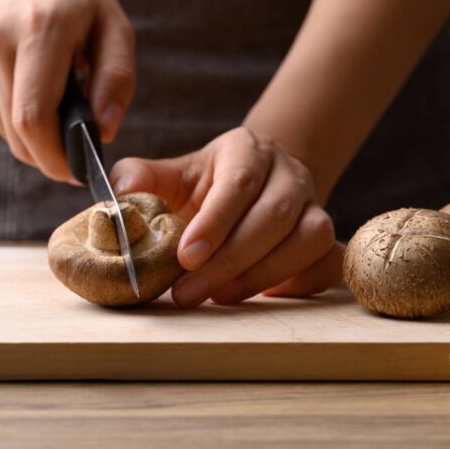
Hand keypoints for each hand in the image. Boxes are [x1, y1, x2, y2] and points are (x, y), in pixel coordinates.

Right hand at [0, 0, 135, 180]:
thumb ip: (117, 78)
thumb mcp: (112, 25)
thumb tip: (104, 131)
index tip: (78, 171)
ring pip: (5, 133)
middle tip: (74, 147)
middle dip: (50, 154)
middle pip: (19, 133)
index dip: (55, 157)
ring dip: (35, 134)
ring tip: (53, 98)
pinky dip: (15, 119)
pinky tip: (27, 88)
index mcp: (39, 28)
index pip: (33, 117)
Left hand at [110, 127, 343, 307]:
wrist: (255, 182)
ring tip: (220, 297)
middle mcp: (289, 174)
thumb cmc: (207, 184)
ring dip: (263, 275)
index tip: (185, 257)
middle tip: (188, 292)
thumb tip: (119, 191)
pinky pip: (329, 262)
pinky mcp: (326, 238)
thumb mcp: (174, 173)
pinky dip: (302, 284)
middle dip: (229, 261)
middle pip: (274, 217)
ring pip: (308, 240)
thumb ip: (143, 178)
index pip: (239, 183)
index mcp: (248, 151)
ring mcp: (314, 205)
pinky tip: (265, 296)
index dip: (215, 222)